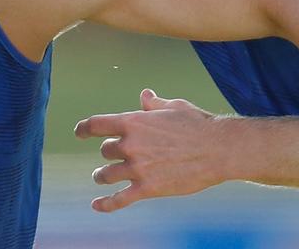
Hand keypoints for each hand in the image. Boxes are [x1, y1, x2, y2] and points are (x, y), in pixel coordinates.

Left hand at [73, 88, 225, 212]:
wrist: (219, 149)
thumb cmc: (198, 124)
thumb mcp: (174, 107)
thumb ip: (154, 103)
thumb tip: (144, 94)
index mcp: (134, 121)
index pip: (97, 124)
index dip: (84, 129)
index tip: (79, 132)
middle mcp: (131, 145)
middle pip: (105, 151)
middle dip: (109, 152)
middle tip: (115, 156)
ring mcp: (137, 168)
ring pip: (107, 174)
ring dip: (102, 176)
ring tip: (101, 177)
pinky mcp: (147, 189)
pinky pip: (119, 200)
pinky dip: (105, 204)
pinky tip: (96, 205)